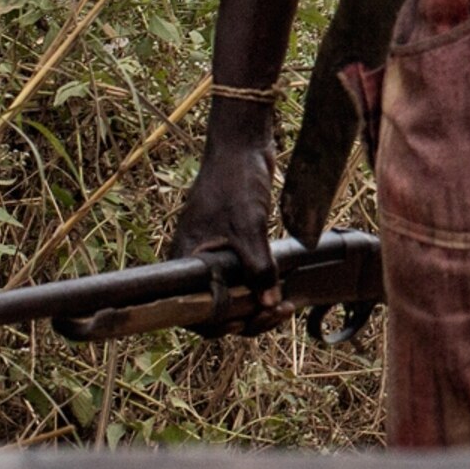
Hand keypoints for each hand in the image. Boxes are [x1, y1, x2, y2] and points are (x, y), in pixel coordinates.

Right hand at [168, 103, 290, 332]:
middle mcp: (194, 261)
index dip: (221, 323)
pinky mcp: (230, 246)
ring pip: (232, 296)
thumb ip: (257, 266)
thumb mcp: (249, 225)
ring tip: (283, 306)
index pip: (194, 310)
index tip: (250, 321)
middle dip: (246, 317)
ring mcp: (212, 254)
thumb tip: (267, 304)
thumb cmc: (235, 179)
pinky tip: (282, 290)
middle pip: (216, 309)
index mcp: (185, 259)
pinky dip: (259, 289)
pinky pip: (242, 279)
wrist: (243, 145)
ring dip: (256, 306)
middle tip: (277, 312)